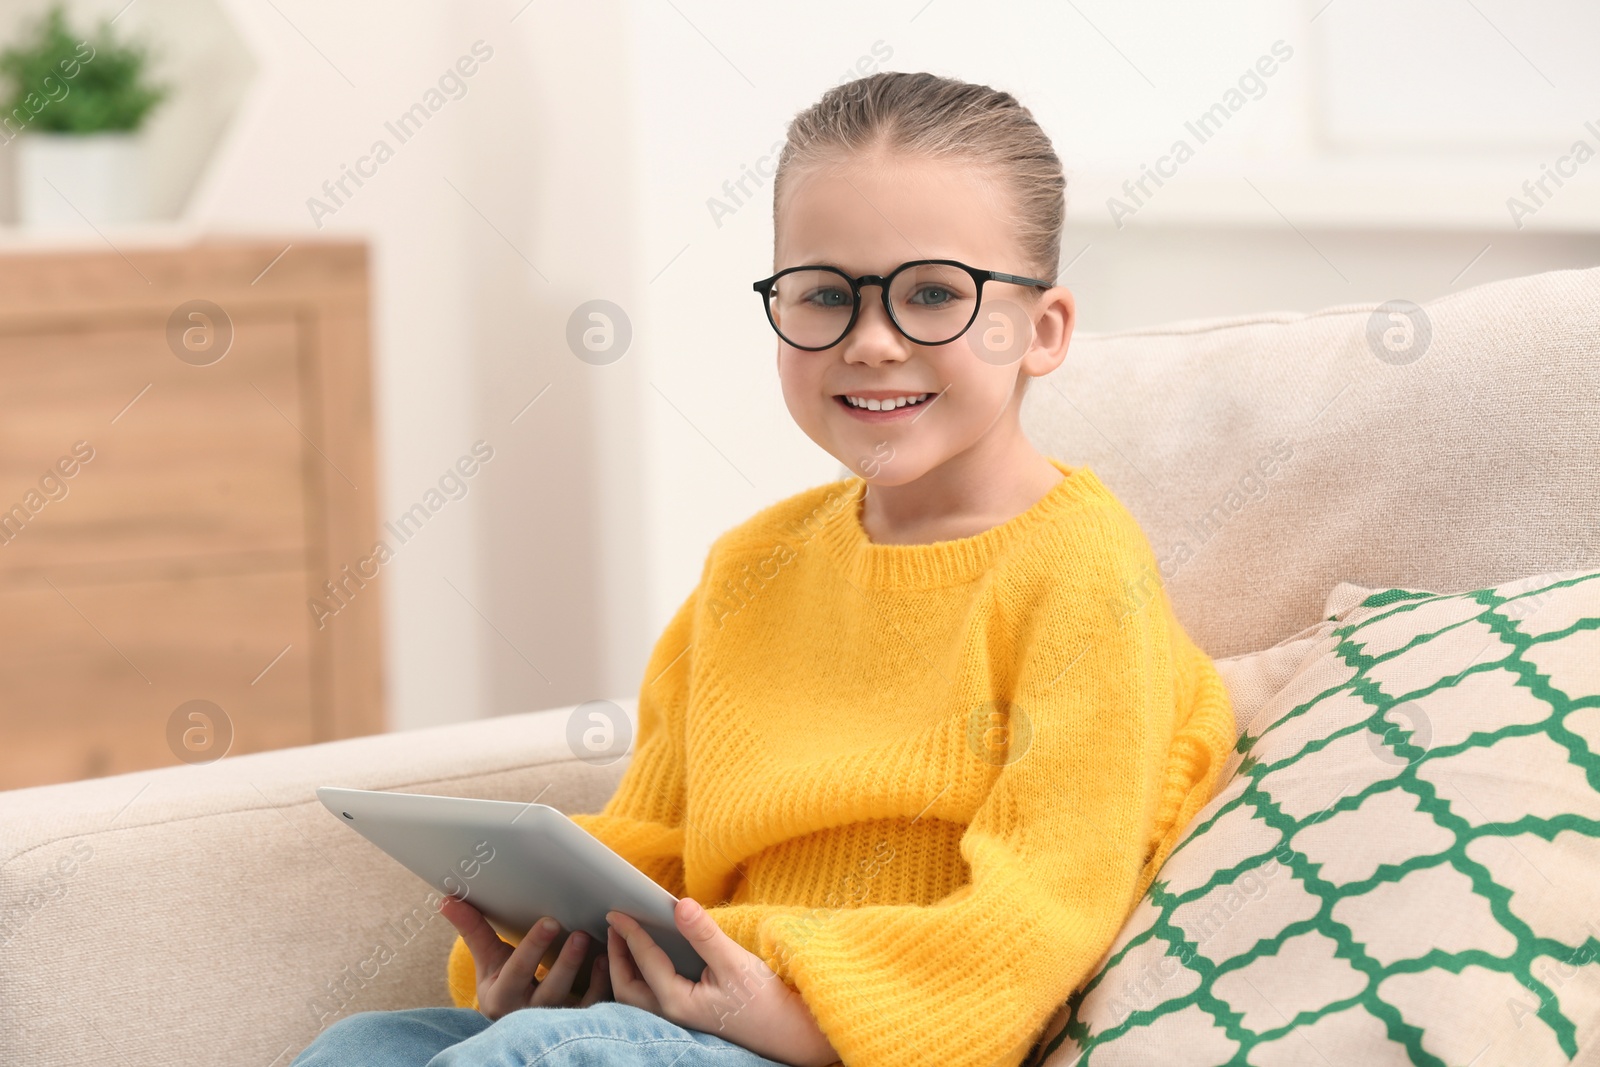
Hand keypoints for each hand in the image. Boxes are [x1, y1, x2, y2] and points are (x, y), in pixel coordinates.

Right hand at [439, 895, 610, 1019]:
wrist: (517, 1020)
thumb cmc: (504, 983)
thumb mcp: (487, 961)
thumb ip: (473, 930)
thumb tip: (446, 900)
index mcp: (502, 997)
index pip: (518, 972)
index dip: (534, 948)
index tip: (550, 922)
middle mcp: (529, 1013)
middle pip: (549, 992)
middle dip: (565, 963)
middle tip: (579, 934)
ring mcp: (555, 1020)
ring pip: (574, 1002)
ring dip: (586, 973)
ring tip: (592, 942)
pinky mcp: (577, 1021)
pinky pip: (593, 1006)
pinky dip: (601, 984)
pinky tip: (604, 960)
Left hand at [606, 898, 838, 1066]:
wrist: (789, 1033)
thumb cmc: (764, 1001)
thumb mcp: (735, 962)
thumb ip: (705, 935)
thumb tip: (680, 905)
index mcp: (678, 1002)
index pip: (645, 961)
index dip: (630, 933)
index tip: (617, 912)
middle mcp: (672, 1014)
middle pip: (627, 987)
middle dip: (616, 956)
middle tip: (614, 926)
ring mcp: (680, 1018)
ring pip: (638, 996)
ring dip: (626, 969)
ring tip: (624, 942)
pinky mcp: (690, 1015)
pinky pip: (653, 997)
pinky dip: (642, 977)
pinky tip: (650, 960)